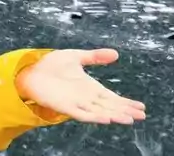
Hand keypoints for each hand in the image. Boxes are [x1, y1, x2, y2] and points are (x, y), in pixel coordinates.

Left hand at [15, 49, 145, 124]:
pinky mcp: (65, 106)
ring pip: (100, 112)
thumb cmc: (52, 65)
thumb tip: (116, 54)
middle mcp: (86, 98)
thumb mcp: (77, 57)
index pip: (112, 97)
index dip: (126, 102)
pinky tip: (106, 119)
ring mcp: (76, 103)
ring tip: (129, 119)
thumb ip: (95, 57)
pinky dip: (94, 116)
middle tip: (142, 116)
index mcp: (90, 87)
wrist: (31, 70)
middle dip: (125, 111)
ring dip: (114, 116)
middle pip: (110, 106)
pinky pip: (82, 114)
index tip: (141, 107)